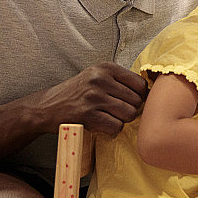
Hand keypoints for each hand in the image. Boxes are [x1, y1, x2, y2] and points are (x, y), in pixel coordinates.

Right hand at [26, 62, 147, 134]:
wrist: (47, 106)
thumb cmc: (78, 93)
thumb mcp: (97, 76)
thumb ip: (120, 80)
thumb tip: (150, 92)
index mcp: (106, 67)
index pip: (140, 84)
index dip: (139, 96)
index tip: (130, 101)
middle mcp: (100, 79)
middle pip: (136, 101)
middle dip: (130, 110)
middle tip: (116, 112)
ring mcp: (94, 97)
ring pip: (129, 114)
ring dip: (122, 120)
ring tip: (109, 118)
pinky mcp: (87, 115)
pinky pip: (116, 127)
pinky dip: (113, 130)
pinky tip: (103, 126)